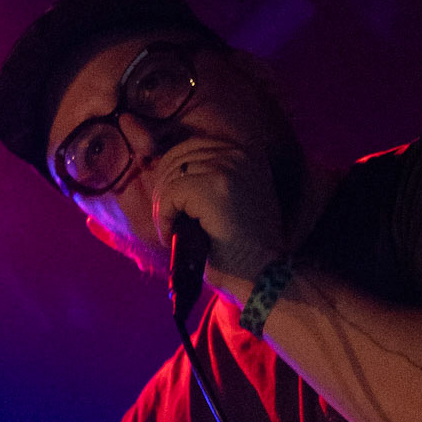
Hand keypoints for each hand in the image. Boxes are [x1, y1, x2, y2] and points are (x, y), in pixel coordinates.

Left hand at [149, 138, 285, 298]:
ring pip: (170, 177)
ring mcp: (227, 167)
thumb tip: (157, 169)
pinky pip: (169, 195)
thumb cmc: (242, 247)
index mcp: (244, 153)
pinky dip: (164, 218)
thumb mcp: (227, 201)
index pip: (190, 147)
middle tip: (168, 223)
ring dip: (163, 208)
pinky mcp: (213, 187)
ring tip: (171, 232)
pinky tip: (171, 237)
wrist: (263, 273)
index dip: (171, 176)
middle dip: (163, 192)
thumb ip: (203, 178)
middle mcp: (238, 154)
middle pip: (176, 158)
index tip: (171, 206)